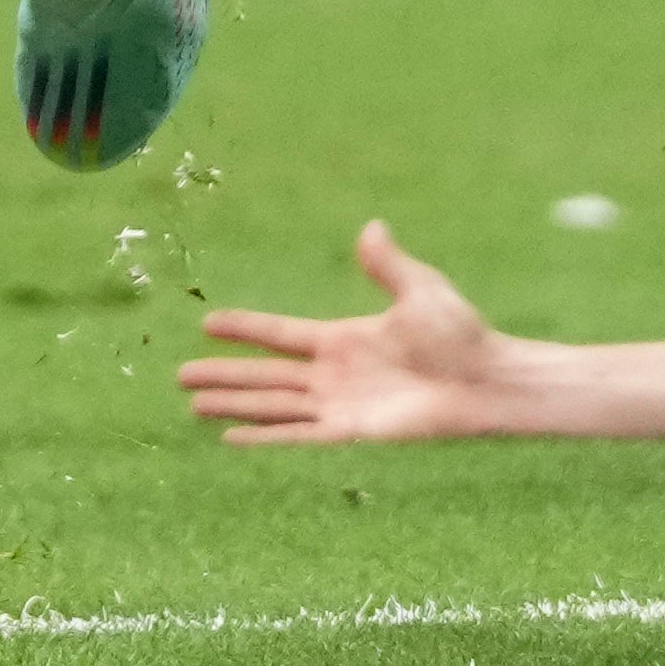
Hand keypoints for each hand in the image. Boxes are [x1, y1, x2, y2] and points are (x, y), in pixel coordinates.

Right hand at [178, 223, 514, 443]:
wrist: (485, 380)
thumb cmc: (459, 334)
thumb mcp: (420, 290)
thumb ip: (388, 265)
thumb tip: (370, 226)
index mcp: (341, 337)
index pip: (279, 334)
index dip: (244, 329)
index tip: (208, 324)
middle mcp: (332, 372)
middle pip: (264, 374)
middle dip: (223, 374)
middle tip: (179, 374)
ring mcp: (338, 403)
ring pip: (273, 404)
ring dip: (234, 405)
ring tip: (194, 405)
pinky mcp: (351, 431)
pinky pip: (298, 434)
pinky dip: (266, 436)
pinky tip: (234, 439)